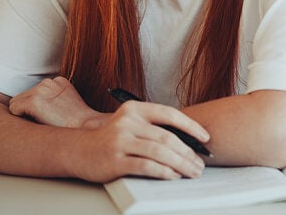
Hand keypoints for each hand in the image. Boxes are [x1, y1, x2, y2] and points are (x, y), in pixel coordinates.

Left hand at [9, 76, 102, 128]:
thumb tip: (40, 106)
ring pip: (16, 102)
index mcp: (58, 81)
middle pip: (24, 96)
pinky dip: (19, 117)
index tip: (49, 115)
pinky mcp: (33, 102)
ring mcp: (40, 91)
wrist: (85, 127)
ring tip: (40, 123)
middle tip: (42, 121)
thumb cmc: (77, 122)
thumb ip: (54, 98)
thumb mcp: (68, 103)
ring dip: (23, 113)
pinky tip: (33, 124)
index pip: (35, 91)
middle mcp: (48, 83)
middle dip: (28, 108)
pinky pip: (14, 109)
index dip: (38, 106)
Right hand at [69, 100, 208, 182]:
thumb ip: (153, 127)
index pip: (169, 114)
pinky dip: (163, 172)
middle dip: (188, 152)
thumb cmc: (111, 139)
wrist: (79, 151)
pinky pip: (145, 166)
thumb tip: (188, 141)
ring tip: (191, 172)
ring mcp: (120, 141)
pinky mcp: (115, 160)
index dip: (191, 126)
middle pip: (167, 137)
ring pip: (159, 152)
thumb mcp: (131, 124)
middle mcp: (127, 122)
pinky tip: (173, 176)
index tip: (205, 138)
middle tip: (200, 164)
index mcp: (135, 109)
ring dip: (180, 164)